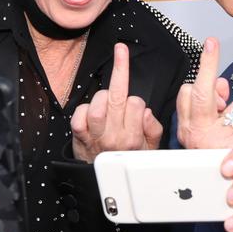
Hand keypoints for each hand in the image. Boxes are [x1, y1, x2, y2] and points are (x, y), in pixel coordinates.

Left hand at [71, 43, 162, 162]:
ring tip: (104, 102)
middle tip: (121, 50)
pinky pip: (79, 115)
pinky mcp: (79, 136)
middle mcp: (115, 137)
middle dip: (120, 68)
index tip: (133, 103)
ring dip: (101, 98)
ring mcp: (96, 136)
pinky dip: (82, 110)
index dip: (135, 101)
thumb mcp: (150, 149)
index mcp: (134, 138)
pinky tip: (88, 113)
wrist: (101, 181)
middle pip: (117, 97)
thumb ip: (153, 129)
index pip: (136, 103)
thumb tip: (146, 111)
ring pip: (98, 104)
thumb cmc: (125, 159)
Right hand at [177, 37, 232, 149]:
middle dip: (208, 64)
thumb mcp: (207, 131)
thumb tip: (220, 84)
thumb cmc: (219, 157)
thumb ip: (211, 105)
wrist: (228, 195)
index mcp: (188, 129)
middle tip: (211, 42)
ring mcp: (218, 140)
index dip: (202, 68)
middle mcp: (198, 134)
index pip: (189, 92)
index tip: (208, 43)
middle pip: (203, 91)